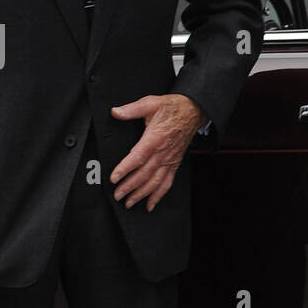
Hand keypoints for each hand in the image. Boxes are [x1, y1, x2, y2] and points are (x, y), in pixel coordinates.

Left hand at [108, 93, 204, 210]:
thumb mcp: (151, 103)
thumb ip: (132, 109)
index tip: (114, 178)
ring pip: (155, 182)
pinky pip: (167, 183)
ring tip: (129, 203)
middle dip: (130, 187)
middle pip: (145, 174)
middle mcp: (163, 152)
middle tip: (117, 195)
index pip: (138, 157)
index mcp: (155, 138)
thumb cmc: (172, 107)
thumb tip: (115, 112)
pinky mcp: (174, 164)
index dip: (125, 168)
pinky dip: (158, 195)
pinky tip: (150, 204)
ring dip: (142, 194)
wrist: (193, 111)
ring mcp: (170, 160)